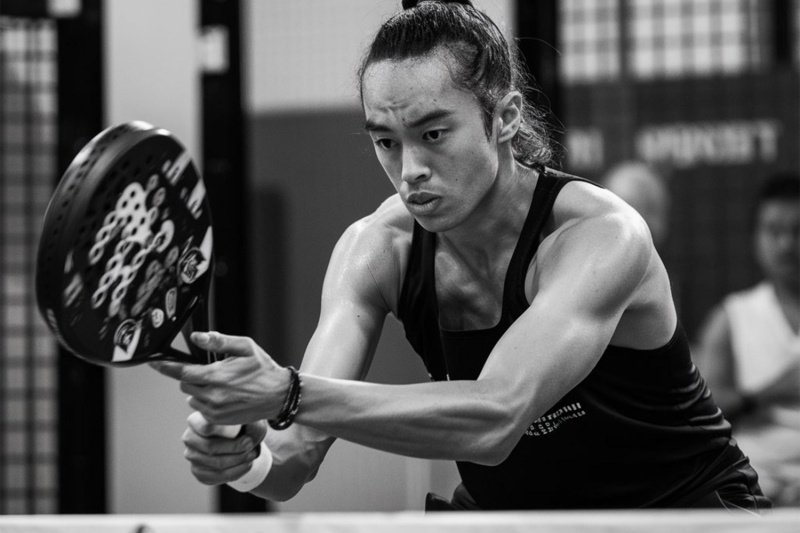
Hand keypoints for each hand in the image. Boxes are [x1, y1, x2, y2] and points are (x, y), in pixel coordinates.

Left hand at [150, 331, 290, 424]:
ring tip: (222, 384)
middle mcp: (212, 396)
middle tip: (213, 370)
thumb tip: (197, 337)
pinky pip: (201, 408)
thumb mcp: (245, 347)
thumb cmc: (263, 370)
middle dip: (192, 376)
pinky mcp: (218, 420)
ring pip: (191, 396)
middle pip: (185, 384)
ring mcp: (214, 411)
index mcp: (216, 377)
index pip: (181, 372)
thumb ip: (218, 341)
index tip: (152, 362)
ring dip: (199, 389)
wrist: (279, 396)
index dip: (165, 366)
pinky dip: (206, 401)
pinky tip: (224, 395)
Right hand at [183, 411, 267, 485]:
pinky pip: (219, 476)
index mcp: (197, 420)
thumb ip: (241, 420)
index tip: (240, 432)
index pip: (204, 426)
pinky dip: (237, 471)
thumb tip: (241, 425)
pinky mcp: (199, 473)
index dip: (219, 429)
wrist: (240, 442)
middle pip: (210, 447)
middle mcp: (189, 438)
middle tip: (250, 443)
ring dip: (239, 460)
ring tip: (253, 453)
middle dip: (234, 447)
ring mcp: (192, 457)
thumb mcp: (244, 418)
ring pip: (217, 463)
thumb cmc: (242, 425)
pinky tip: (248, 463)